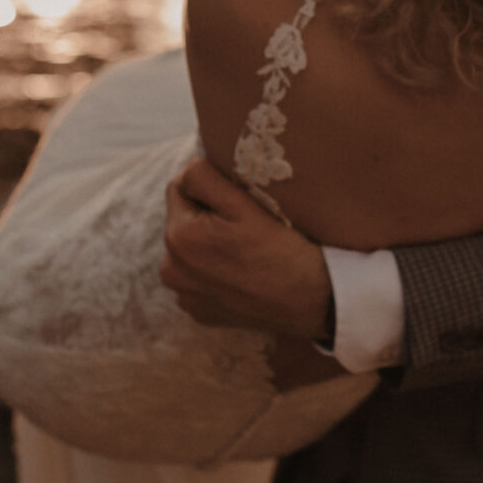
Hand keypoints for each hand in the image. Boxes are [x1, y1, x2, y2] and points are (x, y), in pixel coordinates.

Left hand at [161, 157, 331, 342]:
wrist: (311, 300)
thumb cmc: (281, 248)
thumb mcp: (243, 204)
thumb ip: (204, 178)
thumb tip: (186, 170)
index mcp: (177, 238)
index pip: (178, 189)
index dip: (208, 188)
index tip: (237, 200)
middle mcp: (171, 271)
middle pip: (183, 221)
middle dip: (206, 217)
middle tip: (245, 226)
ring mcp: (184, 295)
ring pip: (190, 251)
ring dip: (208, 244)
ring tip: (244, 250)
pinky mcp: (198, 312)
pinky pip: (199, 278)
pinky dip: (214, 272)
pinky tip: (242, 274)